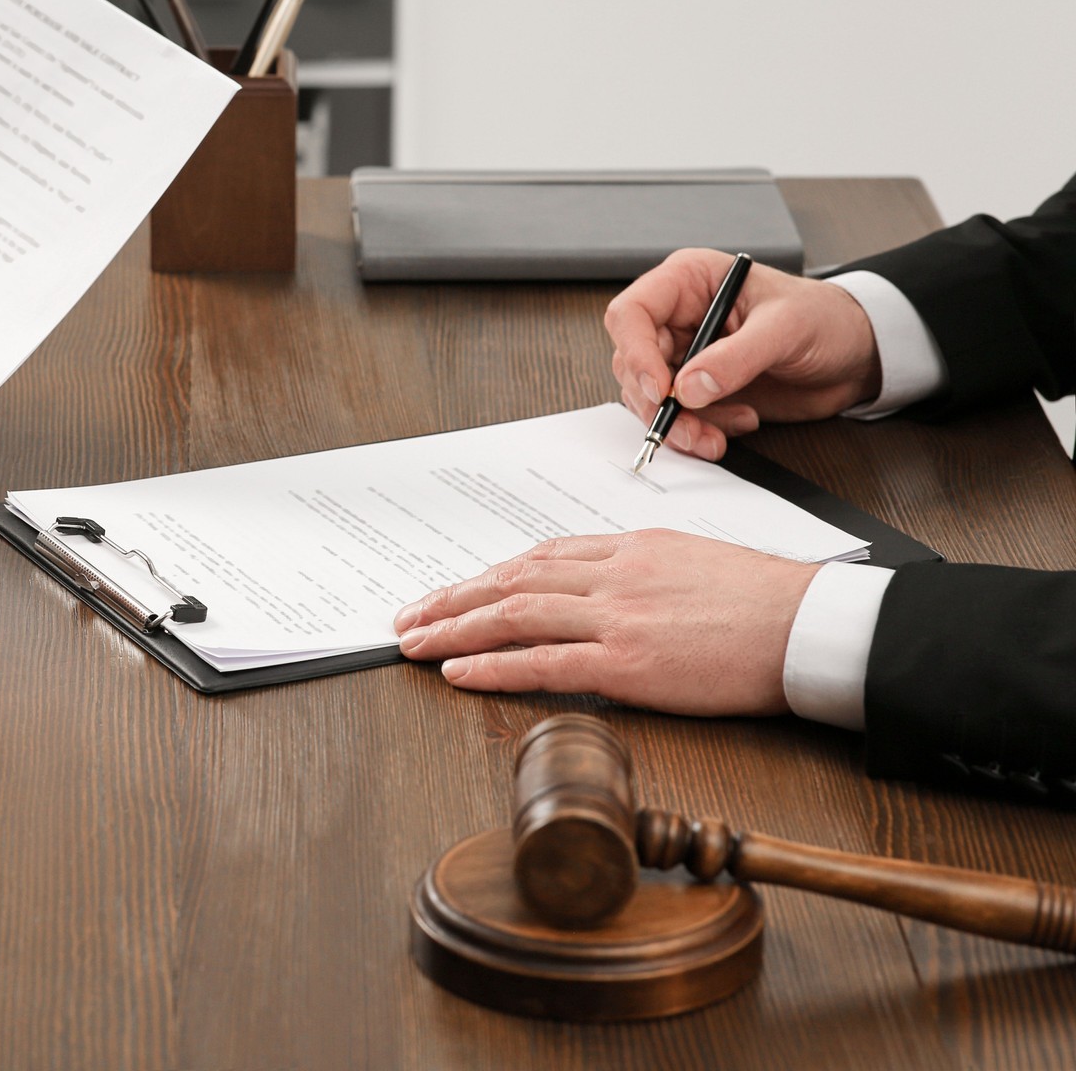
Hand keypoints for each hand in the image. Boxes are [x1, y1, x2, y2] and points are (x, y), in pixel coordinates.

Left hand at [393, 530, 818, 716]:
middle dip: (453, 598)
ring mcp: (617, 618)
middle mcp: (614, 575)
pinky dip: (493, 666)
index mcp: (629, 549)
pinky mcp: (628, 664)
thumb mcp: (692, 563)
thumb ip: (639, 572)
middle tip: (410, 616)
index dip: (488, 575)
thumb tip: (601, 590)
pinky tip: (459, 672)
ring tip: (415, 644)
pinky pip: (542, 662)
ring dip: (455, 628)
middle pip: (512, 579)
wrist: (811, 626)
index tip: (455, 590)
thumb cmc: (765, 602)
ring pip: (514, 614)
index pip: (540, 557)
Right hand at [605, 249, 884, 460]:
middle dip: (657, 401)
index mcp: (689, 282)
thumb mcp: (785, 328)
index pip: (632, 313)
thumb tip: (689, 388)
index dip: (636, 352)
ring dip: (679, 423)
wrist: (854, 354)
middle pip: (632, 362)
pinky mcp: (698, 388)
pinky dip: (698, 430)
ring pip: (648, 396)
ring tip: (717, 436)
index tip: (660, 389)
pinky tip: (737, 424)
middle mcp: (677, 317)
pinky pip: (676, 415)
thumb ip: (736, 357)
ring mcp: (685, 355)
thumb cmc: (824, 318)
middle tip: (689, 425)